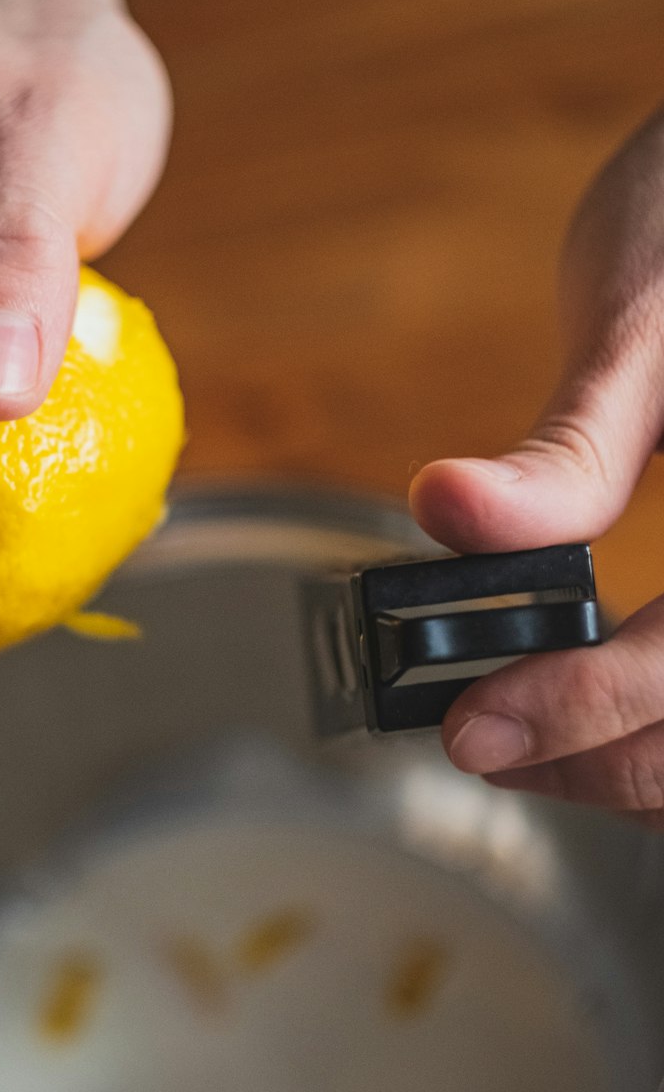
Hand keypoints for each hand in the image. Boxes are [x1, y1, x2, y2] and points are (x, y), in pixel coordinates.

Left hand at [410, 106, 663, 818]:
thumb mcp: (644, 329)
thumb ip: (565, 450)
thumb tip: (448, 511)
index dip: (587, 711)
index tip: (472, 732)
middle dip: (598, 758)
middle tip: (480, 742)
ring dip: (632, 762)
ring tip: (522, 741)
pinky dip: (655, 723)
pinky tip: (590, 713)